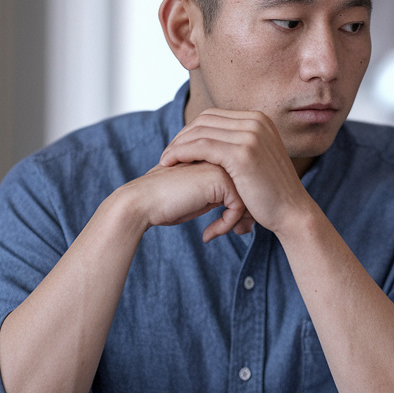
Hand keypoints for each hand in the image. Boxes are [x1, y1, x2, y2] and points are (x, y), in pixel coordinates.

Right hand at [119, 160, 251, 241]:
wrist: (141, 202)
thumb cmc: (167, 204)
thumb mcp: (202, 198)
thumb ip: (222, 196)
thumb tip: (248, 216)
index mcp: (218, 159)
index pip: (247, 183)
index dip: (245, 208)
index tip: (238, 227)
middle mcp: (222, 158)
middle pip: (252, 189)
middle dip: (248, 215)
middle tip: (240, 232)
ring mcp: (222, 165)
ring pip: (249, 197)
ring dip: (237, 221)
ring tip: (223, 233)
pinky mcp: (220, 179)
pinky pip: (238, 206)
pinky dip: (226, 224)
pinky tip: (208, 234)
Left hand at [159, 108, 314, 234]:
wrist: (292, 211)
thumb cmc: (272, 192)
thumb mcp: (259, 158)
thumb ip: (240, 145)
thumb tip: (215, 142)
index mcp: (259, 119)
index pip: (214, 115)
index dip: (191, 130)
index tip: (177, 147)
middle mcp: (256, 121)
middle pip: (205, 120)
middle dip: (182, 136)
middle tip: (167, 155)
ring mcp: (251, 135)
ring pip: (200, 132)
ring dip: (177, 146)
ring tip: (165, 161)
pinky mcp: (243, 153)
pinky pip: (201, 146)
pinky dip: (181, 153)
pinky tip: (171, 164)